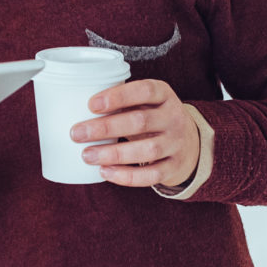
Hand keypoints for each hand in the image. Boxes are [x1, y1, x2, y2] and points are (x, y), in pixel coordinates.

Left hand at [73, 80, 199, 187]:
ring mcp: (177, 143)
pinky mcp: (174, 167)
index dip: (118, 97)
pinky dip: (126, 176)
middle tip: (77, 133)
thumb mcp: (147, 102)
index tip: (91, 104)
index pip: (145, 90)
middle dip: (105, 128)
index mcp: (165, 95)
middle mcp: (174, 118)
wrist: (190, 143)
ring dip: (113, 154)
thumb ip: (123, 102)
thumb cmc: (154, 118)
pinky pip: (151, 175)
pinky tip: (105, 172)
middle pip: (140, 122)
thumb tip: (76, 105)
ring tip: (87, 155)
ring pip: (146, 151)